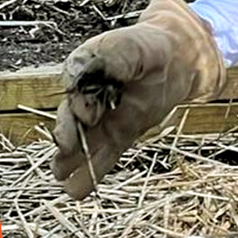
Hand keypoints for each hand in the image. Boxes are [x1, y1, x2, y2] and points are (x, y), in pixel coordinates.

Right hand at [52, 0, 224, 197]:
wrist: (178, 56)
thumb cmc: (151, 46)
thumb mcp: (132, 46)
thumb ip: (108, 58)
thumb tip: (78, 78)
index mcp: (89, 71)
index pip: (75, 90)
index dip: (76, 105)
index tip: (86, 114)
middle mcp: (90, 97)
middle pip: (71, 119)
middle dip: (67, 135)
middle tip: (66, 147)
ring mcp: (104, 118)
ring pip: (84, 142)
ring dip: (71, 159)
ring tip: (60, 176)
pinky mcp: (119, 134)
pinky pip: (103, 156)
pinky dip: (90, 173)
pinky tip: (76, 191)